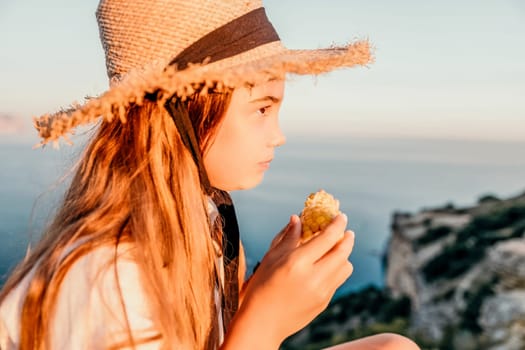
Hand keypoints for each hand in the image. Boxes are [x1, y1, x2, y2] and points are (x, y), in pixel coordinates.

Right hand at [228, 214, 354, 346]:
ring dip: (344, 256)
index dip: (337, 224)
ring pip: (345, 268)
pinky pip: (338, 281)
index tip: (342, 216)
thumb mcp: (271, 257)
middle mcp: (314, 277)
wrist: (263, 322)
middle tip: (347, 231)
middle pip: (342, 252)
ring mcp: (322, 292)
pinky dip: (336, 270)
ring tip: (336, 250)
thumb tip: (298, 218)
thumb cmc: (262, 286)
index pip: (326, 238)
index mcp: (298, 262)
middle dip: (347, 239)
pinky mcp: (324, 302)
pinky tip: (326, 267)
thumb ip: (288, 237)